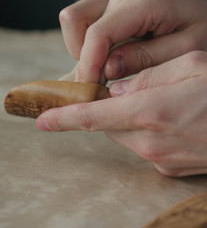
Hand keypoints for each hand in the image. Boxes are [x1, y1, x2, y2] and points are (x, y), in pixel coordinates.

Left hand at [36, 51, 206, 176]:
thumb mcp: (192, 64)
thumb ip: (147, 76)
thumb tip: (117, 87)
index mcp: (150, 111)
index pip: (91, 116)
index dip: (62, 118)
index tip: (40, 120)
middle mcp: (150, 141)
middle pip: (109, 124)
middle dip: (108, 108)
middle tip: (123, 91)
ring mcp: (161, 159)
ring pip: (126, 135)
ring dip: (130, 119)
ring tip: (162, 103)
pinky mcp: (171, 169)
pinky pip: (146, 147)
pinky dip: (148, 132)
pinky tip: (174, 120)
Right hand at [60, 0, 206, 82]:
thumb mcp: (190, 45)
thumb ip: (147, 58)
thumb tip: (108, 69)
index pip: (99, 34)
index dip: (88, 65)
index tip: (89, 91)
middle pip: (81, 26)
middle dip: (86, 59)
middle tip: (101, 84)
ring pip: (75, 19)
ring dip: (81, 46)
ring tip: (104, 64)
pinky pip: (84, 15)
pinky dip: (87, 38)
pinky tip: (108, 52)